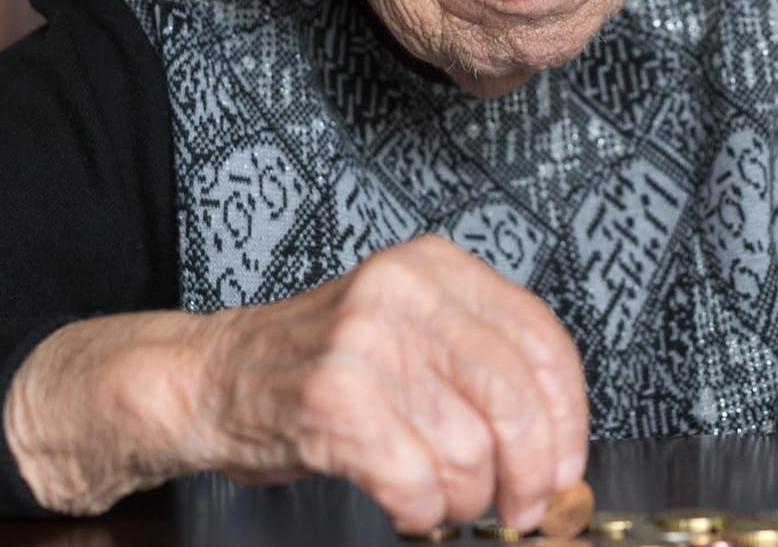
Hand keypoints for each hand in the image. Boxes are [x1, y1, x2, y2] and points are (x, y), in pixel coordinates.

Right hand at [5, 235, 588, 531]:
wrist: (210, 377)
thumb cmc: (315, 364)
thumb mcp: (407, 329)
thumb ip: (478, 363)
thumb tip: (559, 441)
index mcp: (434, 268)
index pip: (540, 341)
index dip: (568, 417)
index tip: (567, 462)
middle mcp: (403, 293)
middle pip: (514, 399)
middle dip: (531, 472)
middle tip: (522, 507)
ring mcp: (365, 345)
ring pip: (469, 451)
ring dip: (464, 499)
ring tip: (441, 499)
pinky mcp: (331, 402)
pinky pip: (415, 481)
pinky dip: (420, 510)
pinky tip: (405, 504)